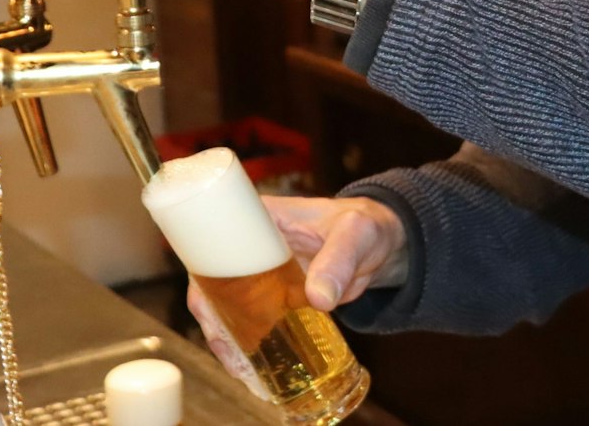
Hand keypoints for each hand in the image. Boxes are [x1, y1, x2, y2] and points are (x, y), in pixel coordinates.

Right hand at [186, 196, 407, 383]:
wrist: (384, 244)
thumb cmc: (366, 225)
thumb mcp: (354, 235)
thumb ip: (339, 261)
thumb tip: (318, 298)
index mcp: (258, 217)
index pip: (212, 244)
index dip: (204, 279)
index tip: (210, 311)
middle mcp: (251, 245)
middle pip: (213, 284)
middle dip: (214, 321)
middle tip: (231, 353)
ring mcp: (261, 273)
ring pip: (229, 308)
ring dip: (230, 339)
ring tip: (242, 370)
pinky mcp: (275, 296)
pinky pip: (254, 321)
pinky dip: (251, 344)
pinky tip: (254, 369)